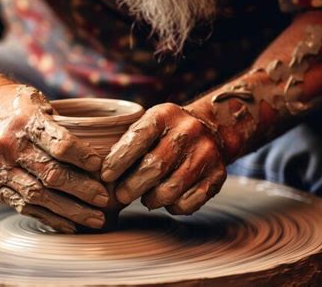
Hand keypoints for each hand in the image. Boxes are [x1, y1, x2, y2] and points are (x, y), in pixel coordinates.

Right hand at [0, 84, 108, 232]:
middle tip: (104, 198)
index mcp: (24, 121)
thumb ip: (63, 124)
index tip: (100, 165)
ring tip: (95, 218)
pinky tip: (71, 224)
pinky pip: (24, 207)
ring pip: (38, 196)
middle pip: (51, 174)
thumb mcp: (39, 102)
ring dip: (70, 210)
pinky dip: (50, 218)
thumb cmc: (17, 105)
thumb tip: (99, 151)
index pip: (59, 143)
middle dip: (82, 189)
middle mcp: (9, 147)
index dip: (82, 157)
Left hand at [101, 103, 225, 213]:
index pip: (138, 138)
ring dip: (151, 199)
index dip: (118, 160)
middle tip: (120, 196)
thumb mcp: (149, 124)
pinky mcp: (218, 175)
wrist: (212, 128)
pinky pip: (189, 202)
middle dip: (131, 186)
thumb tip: (102, 174)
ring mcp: (206, 153)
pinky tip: (166, 200)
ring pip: (171, 189)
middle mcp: (188, 131)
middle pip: (154, 167)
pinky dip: (173, 207)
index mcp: (164, 115)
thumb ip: (128, 142)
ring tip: (145, 199)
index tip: (105, 176)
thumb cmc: (166, 132)